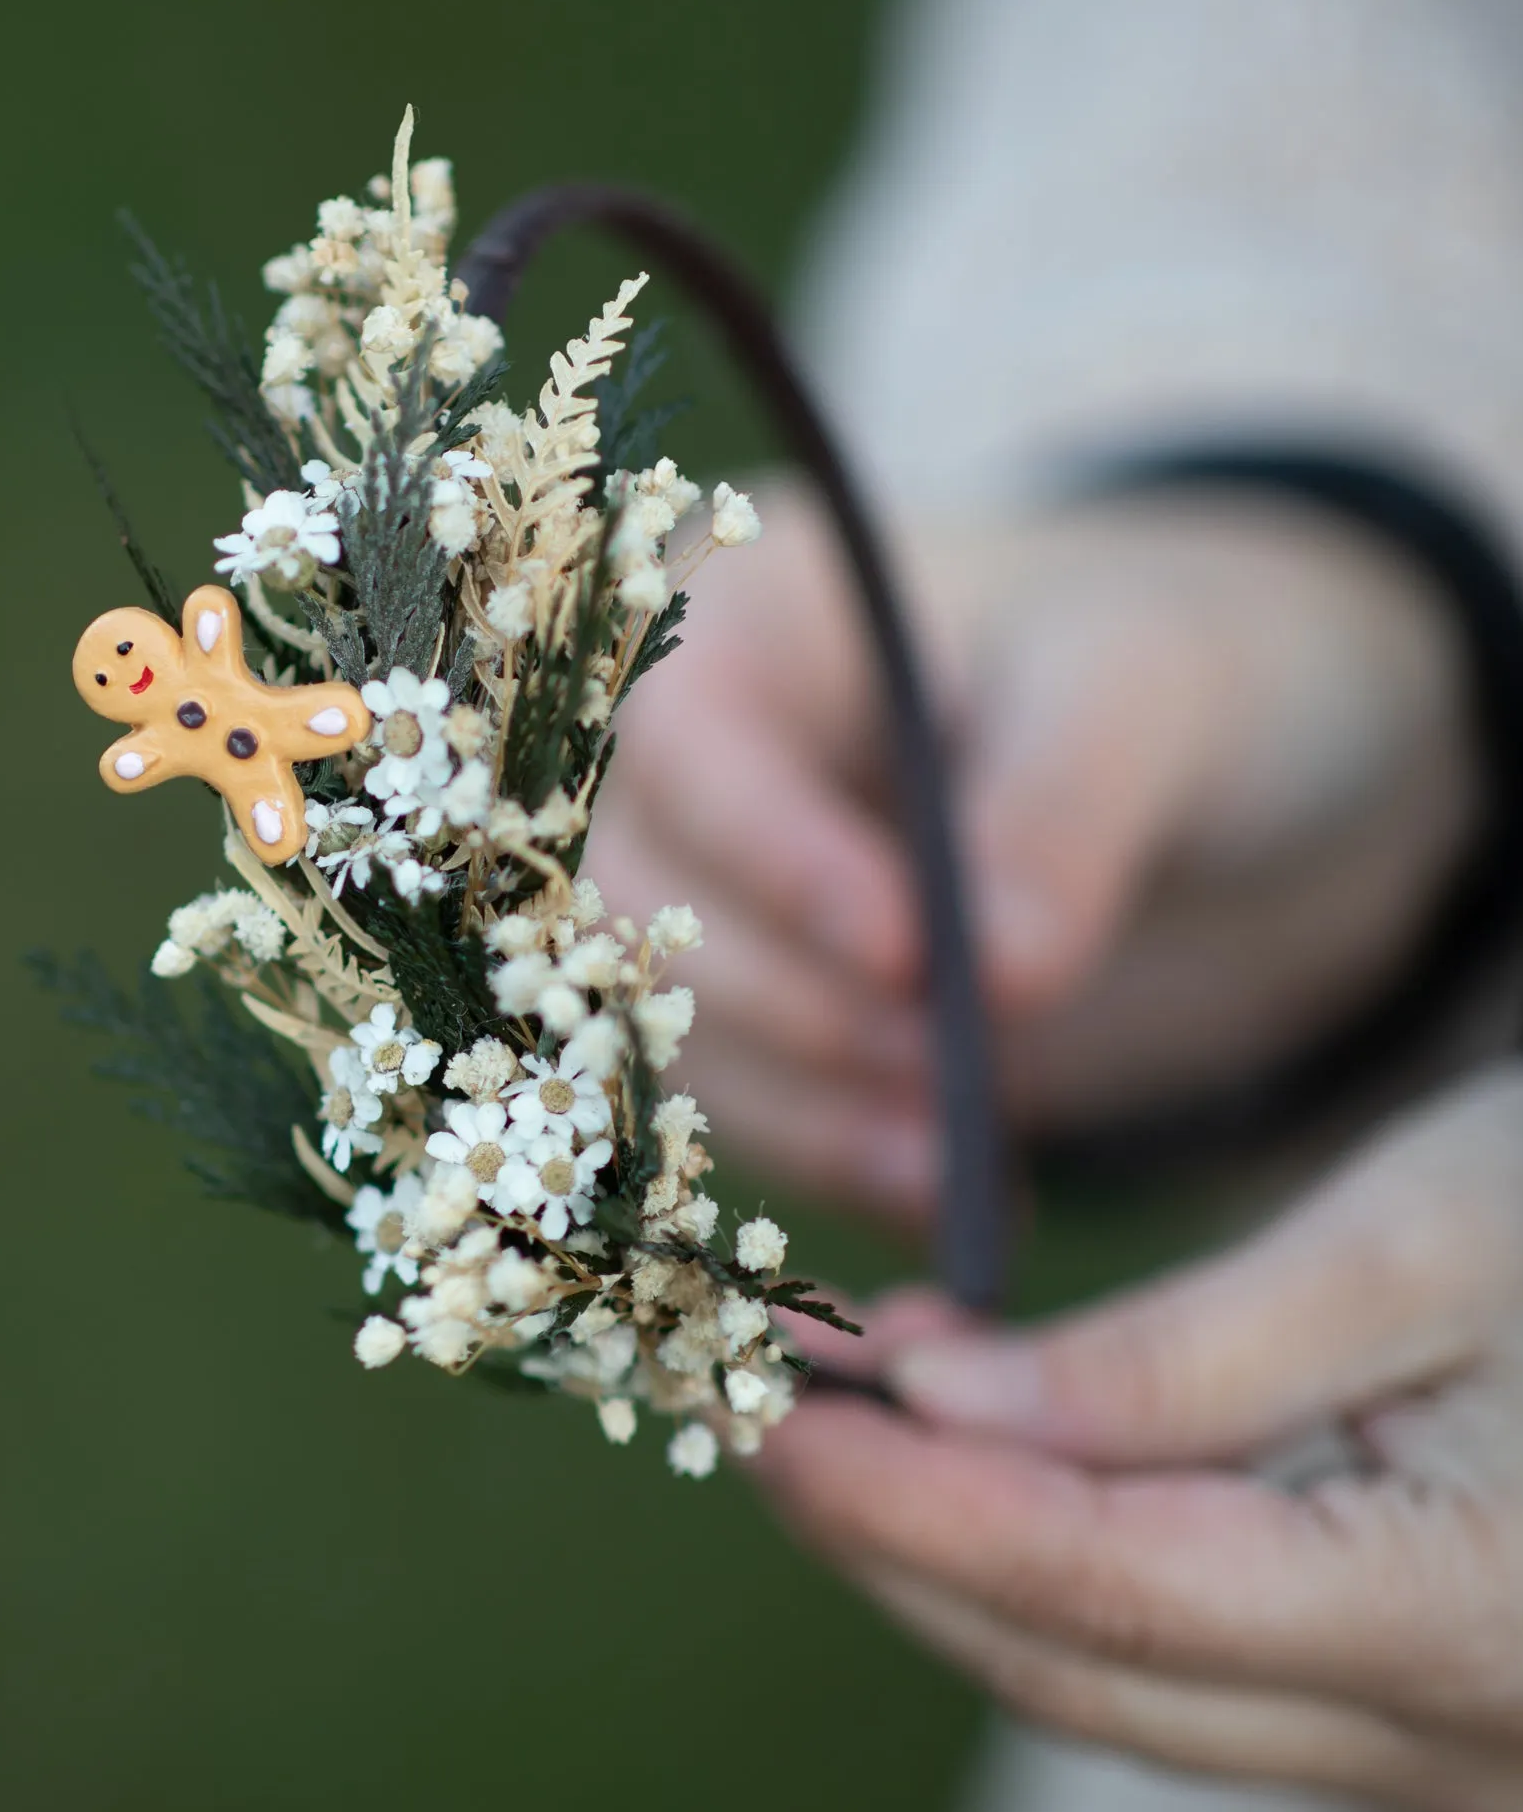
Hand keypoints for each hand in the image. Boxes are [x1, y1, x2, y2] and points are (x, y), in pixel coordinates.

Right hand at [587, 478, 1481, 1214]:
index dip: (772, 853)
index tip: (908, 955)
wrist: (1170, 762)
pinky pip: (733, 1101)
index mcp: (745, 617)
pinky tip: (941, 1194)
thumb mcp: (1140, 691)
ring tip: (953, 1167)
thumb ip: (1068, 803)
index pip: (686, 736)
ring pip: (665, 1021)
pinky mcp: (739, 1007)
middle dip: (791, 1002)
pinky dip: (829, 1156)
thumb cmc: (1137, 668)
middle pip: (642, 898)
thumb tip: (999, 973)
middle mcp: (679, 755)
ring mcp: (694, 889)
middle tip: (947, 1068)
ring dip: (801, 1108)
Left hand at [755, 1066, 1522, 1811]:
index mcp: (1470, 1627)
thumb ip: (1183, 1356)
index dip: (912, 1509)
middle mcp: (1467, 1750)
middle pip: (1097, 1680)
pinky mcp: (1445, 1728)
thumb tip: (942, 1412)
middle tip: (753, 1410)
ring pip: (1144, 1700)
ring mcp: (1463, 1768)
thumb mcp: (1429, 1234)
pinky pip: (1217, 1685)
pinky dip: (1081, 1582)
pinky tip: (998, 1467)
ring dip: (972, 1569)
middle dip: (903, 1549)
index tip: (761, 1415)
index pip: (1109, 1593)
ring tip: (842, 1423)